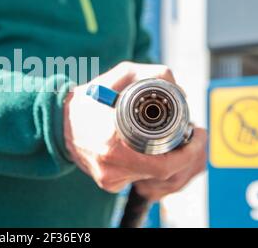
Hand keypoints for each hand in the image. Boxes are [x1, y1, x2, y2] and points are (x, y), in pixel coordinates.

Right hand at [63, 62, 206, 194]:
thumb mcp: (119, 76)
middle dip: (181, 153)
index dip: (189, 153)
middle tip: (187, 134)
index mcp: (113, 142)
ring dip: (164, 158)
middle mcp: (111, 166)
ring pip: (151, 176)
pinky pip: (137, 177)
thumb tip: (178, 89)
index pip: (164, 163)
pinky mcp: (107, 183)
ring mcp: (108, 178)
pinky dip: (147, 164)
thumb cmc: (89, 98)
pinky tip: (145, 149)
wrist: (58, 122)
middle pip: (162, 171)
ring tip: (165, 138)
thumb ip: (150, 75)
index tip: (198, 134)